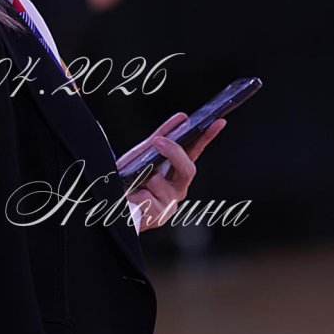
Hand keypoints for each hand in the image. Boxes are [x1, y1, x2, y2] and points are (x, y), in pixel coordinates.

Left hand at [116, 112, 226, 233]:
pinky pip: (146, 197)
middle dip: (174, 153)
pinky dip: (135, 193)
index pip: (196, 151)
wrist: (115, 204)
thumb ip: (162, 136)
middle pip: (188, 169)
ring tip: (134, 182)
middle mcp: (178, 187)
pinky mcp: (159, 216)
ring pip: (160, 182)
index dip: (209, 137)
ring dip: (143, 178)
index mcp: (178, 171)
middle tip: (158, 141)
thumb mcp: (144, 154)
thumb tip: (181, 118)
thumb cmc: (132, 180)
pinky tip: (132, 196)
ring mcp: (170, 203)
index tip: (218, 122)